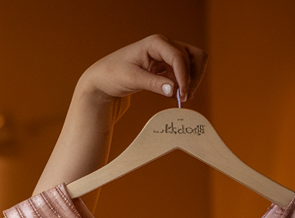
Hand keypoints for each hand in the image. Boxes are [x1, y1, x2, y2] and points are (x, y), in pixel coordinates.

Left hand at [79, 34, 207, 107]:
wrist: (102, 80)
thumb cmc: (112, 75)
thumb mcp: (131, 79)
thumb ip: (153, 84)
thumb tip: (174, 90)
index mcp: (155, 43)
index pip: (179, 57)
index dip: (184, 76)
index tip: (183, 94)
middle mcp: (164, 45)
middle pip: (192, 57)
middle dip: (191, 77)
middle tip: (185, 98)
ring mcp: (166, 55)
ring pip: (192, 64)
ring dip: (190, 80)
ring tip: (181, 98)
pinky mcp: (165, 66)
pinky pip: (182, 73)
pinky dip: (182, 84)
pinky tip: (175, 96)